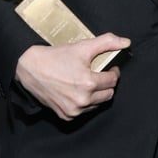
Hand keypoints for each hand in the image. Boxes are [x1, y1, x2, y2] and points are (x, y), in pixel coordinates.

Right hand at [15, 33, 130, 120]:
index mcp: (88, 83)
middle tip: (100, 74)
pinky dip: (84, 102)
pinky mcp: (66, 115)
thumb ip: (107, 42)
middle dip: (106, 84)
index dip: (113, 72)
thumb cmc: (57, 57)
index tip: (109, 67)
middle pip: (108, 94)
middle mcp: (82, 100)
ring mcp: (73, 110)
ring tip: (89, 82)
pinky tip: (78, 91)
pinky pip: (84, 111)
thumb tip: (126, 42)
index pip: (113, 81)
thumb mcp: (83, 46)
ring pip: (97, 104)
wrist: (31, 69)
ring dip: (97, 94)